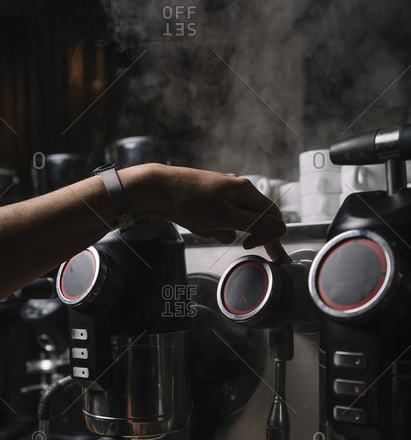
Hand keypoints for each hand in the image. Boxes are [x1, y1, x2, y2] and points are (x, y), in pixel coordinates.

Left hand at [123, 164, 290, 262]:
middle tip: (240, 245)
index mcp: (245, 191)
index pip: (272, 215)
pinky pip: (217, 222)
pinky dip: (209, 228)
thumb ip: (254, 224)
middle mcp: (237, 191)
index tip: (256, 249)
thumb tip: (282, 229)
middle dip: (242, 234)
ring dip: (221, 231)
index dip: (269, 235)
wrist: (157, 190)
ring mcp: (222, 196)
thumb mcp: (225, 217)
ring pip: (233, 224)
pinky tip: (195, 223)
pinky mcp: (209, 203)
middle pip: (253, 220)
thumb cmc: (190, 200)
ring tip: (202, 226)